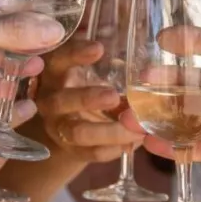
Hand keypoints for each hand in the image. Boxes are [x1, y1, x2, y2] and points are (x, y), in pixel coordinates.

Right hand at [35, 41, 133, 161]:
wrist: (68, 125)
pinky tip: (134, 143)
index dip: (75, 54)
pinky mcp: (71, 151)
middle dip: (87, 98)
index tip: (98, 48)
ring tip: (136, 129)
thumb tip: (150, 73)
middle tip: (113, 96)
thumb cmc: (86, 87)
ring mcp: (57, 129)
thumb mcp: (91, 73)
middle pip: (62, 101)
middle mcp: (50, 102)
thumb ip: (112, 70)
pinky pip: (91, 153)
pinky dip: (114, 149)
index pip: (58, 60)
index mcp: (54, 74)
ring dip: (109, 131)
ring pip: (78, 133)